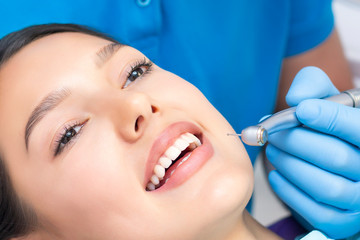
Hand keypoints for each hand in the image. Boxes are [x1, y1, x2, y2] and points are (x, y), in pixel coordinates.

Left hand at [266, 66, 359, 238]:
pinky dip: (287, 189)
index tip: (301, 109)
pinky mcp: (340, 223)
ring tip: (272, 150)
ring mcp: (359, 201)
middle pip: (335, 157)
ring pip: (323, 185)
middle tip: (271, 133)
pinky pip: (312, 210)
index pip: (357, 128)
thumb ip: (314, 87)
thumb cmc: (329, 128)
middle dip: (295, 141)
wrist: (333, 164)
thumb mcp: (327, 100)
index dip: (329, 118)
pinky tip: (276, 173)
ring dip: (289, 164)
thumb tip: (295, 98)